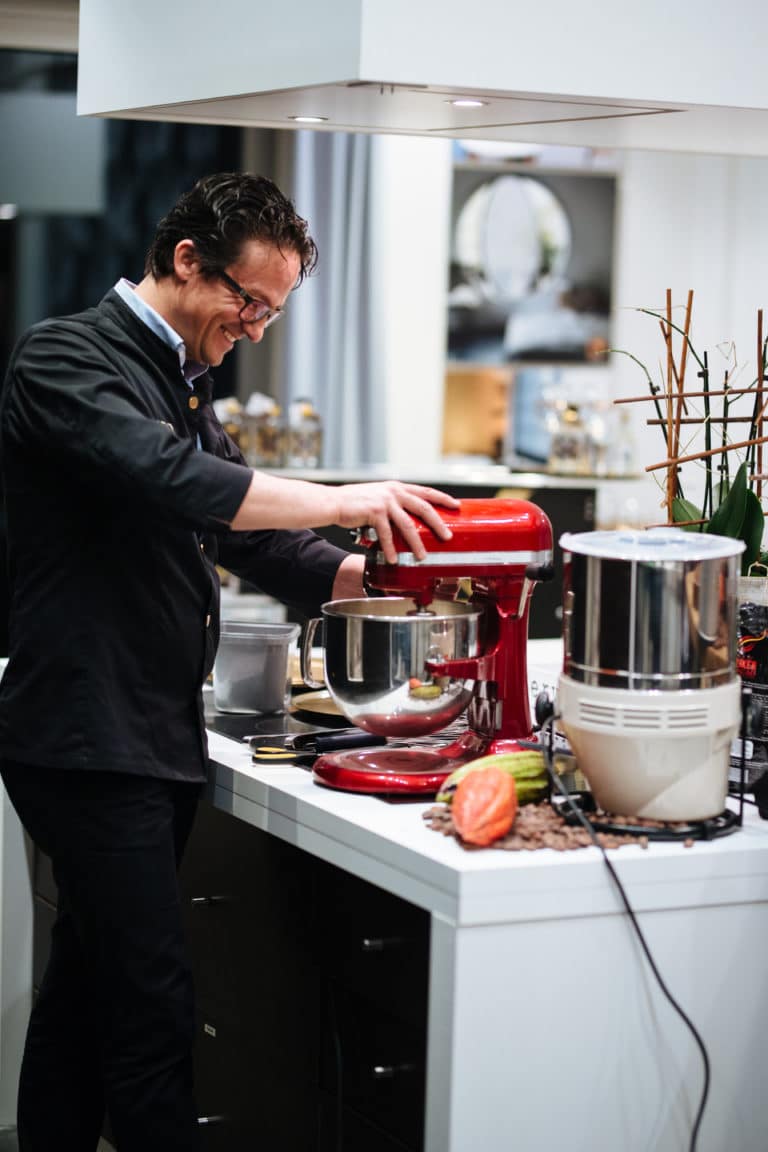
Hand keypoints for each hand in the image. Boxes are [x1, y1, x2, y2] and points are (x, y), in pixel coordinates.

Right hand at [333, 482, 457, 563]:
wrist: (334, 502)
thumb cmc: (355, 502)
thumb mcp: (379, 496)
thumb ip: (395, 503)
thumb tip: (409, 520)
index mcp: (397, 487)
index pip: (426, 491)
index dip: (443, 498)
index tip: (456, 506)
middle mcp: (394, 492)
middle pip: (423, 508)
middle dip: (438, 523)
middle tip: (447, 537)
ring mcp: (385, 502)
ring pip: (408, 525)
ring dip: (416, 543)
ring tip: (421, 556)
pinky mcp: (374, 513)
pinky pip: (387, 534)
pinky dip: (391, 548)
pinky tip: (393, 558)